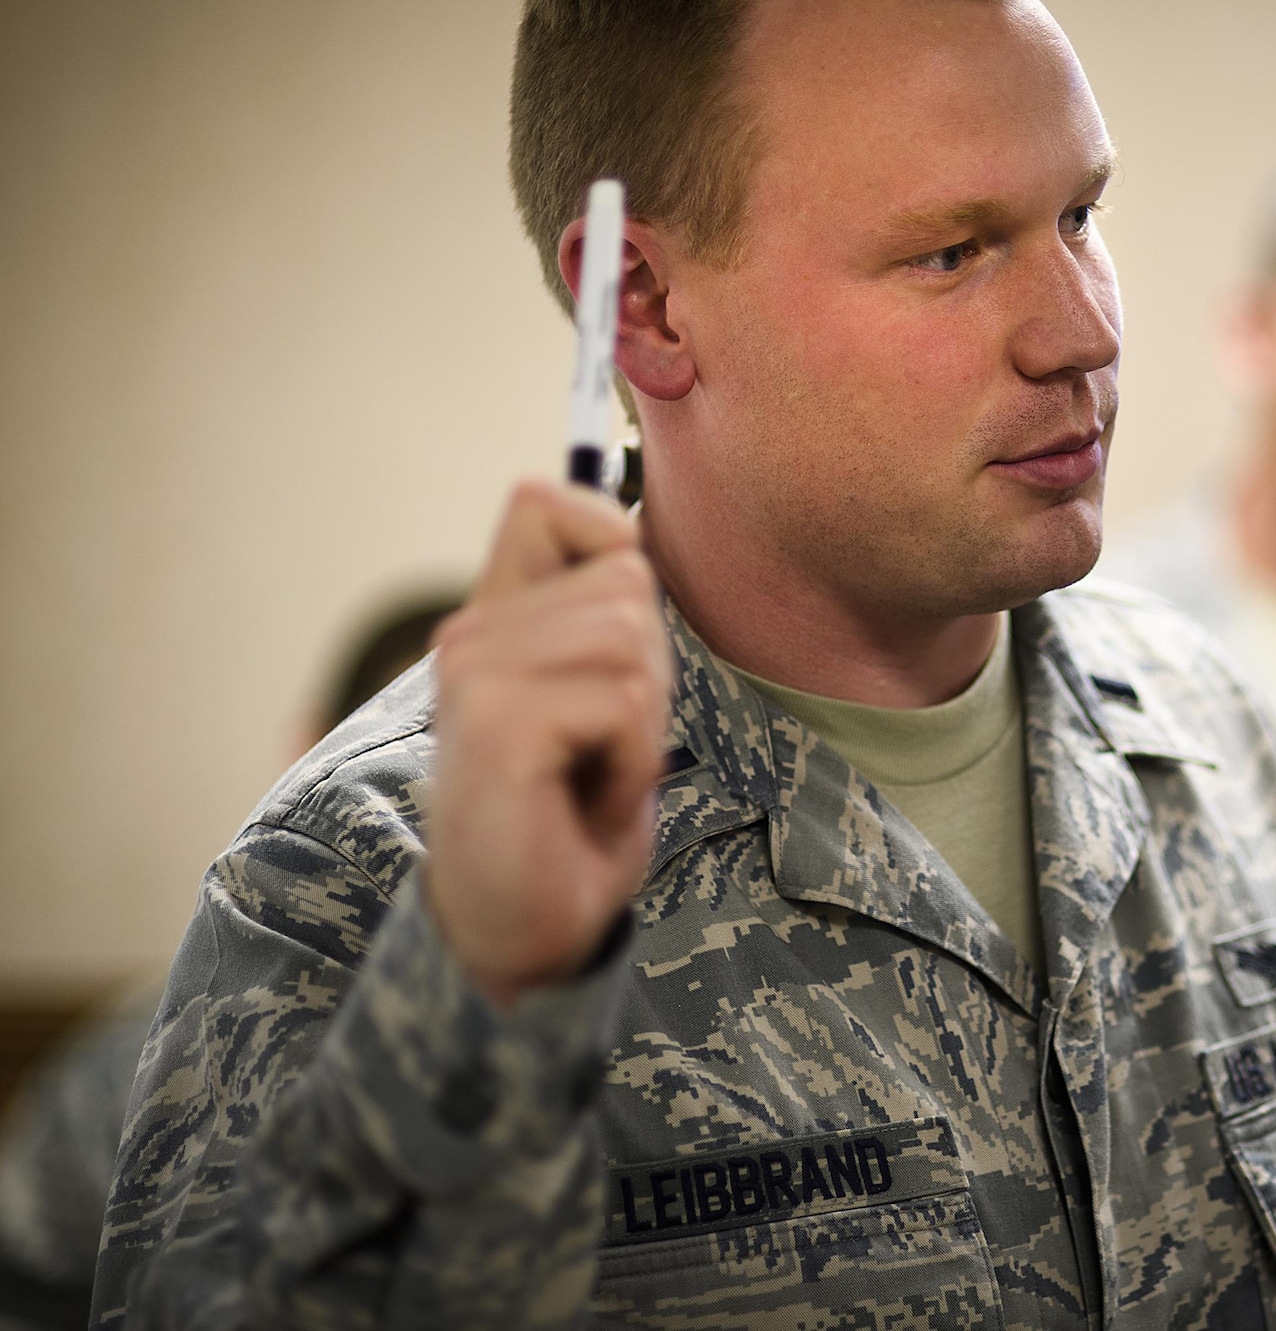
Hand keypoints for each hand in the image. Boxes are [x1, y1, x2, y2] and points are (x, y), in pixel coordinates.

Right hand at [426, 479, 670, 1007]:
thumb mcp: (603, 699)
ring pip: (632, 642)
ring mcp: (474, 674)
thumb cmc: (571, 817)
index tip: (616, 649)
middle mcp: (468, 634)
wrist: (524, 928)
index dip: (611, 547)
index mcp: (491, 618)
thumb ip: (606, 621)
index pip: (544, 501)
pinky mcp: (496, 723)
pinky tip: (587, 802)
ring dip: (644, 725)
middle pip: (628, 584)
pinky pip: (624, 704)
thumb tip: (634, 533)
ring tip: (595, 774)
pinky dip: (632, 764)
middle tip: (607, 748)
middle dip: (653, 674)